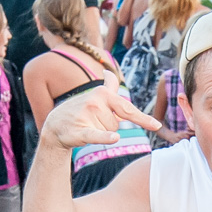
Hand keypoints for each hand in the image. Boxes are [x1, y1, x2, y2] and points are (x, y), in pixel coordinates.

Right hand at [40, 87, 160, 149]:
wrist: (55, 125)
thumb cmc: (79, 111)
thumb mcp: (93, 96)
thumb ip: (107, 86)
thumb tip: (109, 72)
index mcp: (103, 93)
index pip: (127, 108)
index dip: (142, 119)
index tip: (156, 126)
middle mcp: (96, 102)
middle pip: (117, 125)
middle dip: (108, 128)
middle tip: (93, 123)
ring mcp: (88, 115)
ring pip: (109, 134)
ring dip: (101, 134)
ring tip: (87, 127)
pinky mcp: (80, 131)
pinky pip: (96, 135)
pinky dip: (104, 138)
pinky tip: (114, 139)